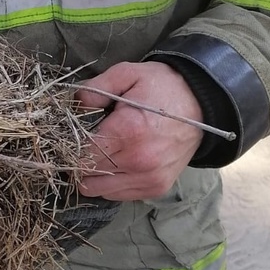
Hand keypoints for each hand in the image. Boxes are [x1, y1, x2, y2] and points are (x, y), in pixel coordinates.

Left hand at [75, 62, 203, 200]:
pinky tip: (114, 164)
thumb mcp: (127, 74)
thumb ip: (96, 88)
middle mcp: (138, 160)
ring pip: (99, 190)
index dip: (68, 147)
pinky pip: (118, 196)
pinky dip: (109, 184)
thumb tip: (76, 103)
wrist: (201, 104)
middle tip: (80, 145)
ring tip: (98, 154)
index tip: (68, 138)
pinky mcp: (156, 188)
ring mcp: (149, 178)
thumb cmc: (161, 87)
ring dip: (91, 176)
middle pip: (86, 175)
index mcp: (128, 131)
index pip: (81, 154)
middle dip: (77, 161)